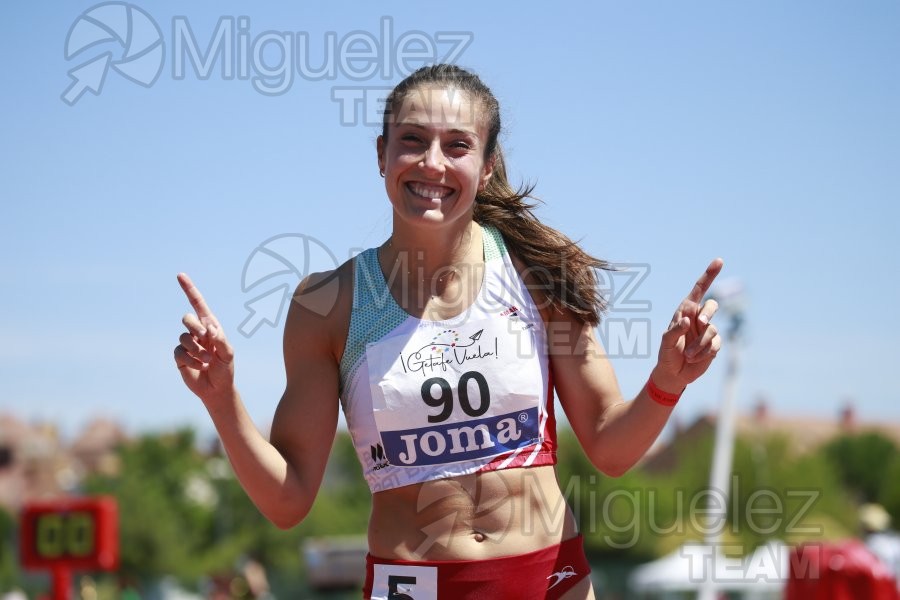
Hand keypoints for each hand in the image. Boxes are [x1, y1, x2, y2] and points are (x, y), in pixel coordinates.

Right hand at [173, 273, 234, 403]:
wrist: (218, 388)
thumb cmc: (226, 369)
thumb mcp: (228, 353)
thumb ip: (220, 339)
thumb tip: (210, 328)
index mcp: (211, 326)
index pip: (198, 304)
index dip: (189, 290)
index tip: (180, 275)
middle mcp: (197, 332)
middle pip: (187, 319)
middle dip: (195, 327)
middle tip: (205, 339)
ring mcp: (187, 344)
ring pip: (183, 337)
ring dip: (197, 350)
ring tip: (208, 361)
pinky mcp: (180, 356)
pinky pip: (180, 352)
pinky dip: (192, 360)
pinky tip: (201, 367)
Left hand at [654, 258, 723, 390]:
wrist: (673, 373)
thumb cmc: (666, 353)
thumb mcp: (666, 341)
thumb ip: (675, 330)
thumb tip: (687, 320)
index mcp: (685, 310)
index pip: (699, 289)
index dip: (709, 275)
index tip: (719, 261)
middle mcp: (698, 318)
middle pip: (712, 306)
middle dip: (708, 314)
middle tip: (700, 323)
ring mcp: (707, 331)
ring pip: (712, 330)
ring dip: (699, 343)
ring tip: (687, 354)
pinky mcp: (714, 345)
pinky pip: (715, 344)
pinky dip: (704, 352)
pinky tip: (694, 359)